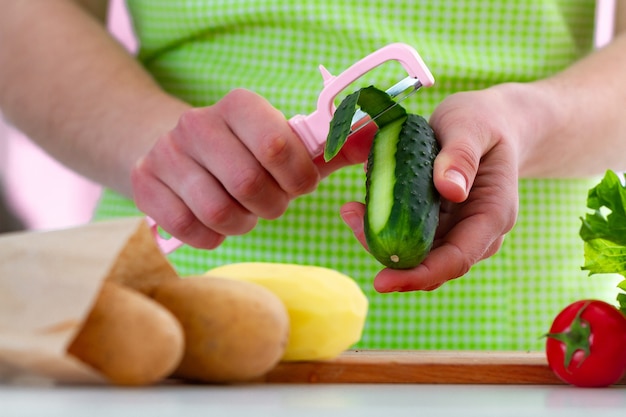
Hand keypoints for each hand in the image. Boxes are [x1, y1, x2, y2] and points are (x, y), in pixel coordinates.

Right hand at [131, 88, 375, 249]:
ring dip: (243, 222)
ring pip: (219, 211)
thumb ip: (333, 145)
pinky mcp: (144, 185)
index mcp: (239, 105)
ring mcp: (165, 154)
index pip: (279, 146)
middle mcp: (197, 123)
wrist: (178, 149)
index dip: (298, 177)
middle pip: (249, 183)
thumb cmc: (246, 152)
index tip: (300, 184)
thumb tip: (380, 136)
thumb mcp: (288, 143)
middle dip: (272, 205)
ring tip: (245, 212)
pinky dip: (213, 236)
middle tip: (271, 202)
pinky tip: (216, 222)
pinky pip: (189, 228)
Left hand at [341, 86, 520, 291]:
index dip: (420, 275)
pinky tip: (361, 204)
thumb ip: (462, 155)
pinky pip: (407, 234)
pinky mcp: (436, 223)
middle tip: (350, 218)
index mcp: (493, 215)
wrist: (490, 123)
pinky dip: (383, 224)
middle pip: (429, 262)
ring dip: (380, 239)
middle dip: (387, 255)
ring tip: (351, 208)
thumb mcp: (471, 126)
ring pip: (414, 253)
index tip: (381, 282)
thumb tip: (450, 191)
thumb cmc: (483, 122)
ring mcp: (455, 230)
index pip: (457, 259)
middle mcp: (476, 232)